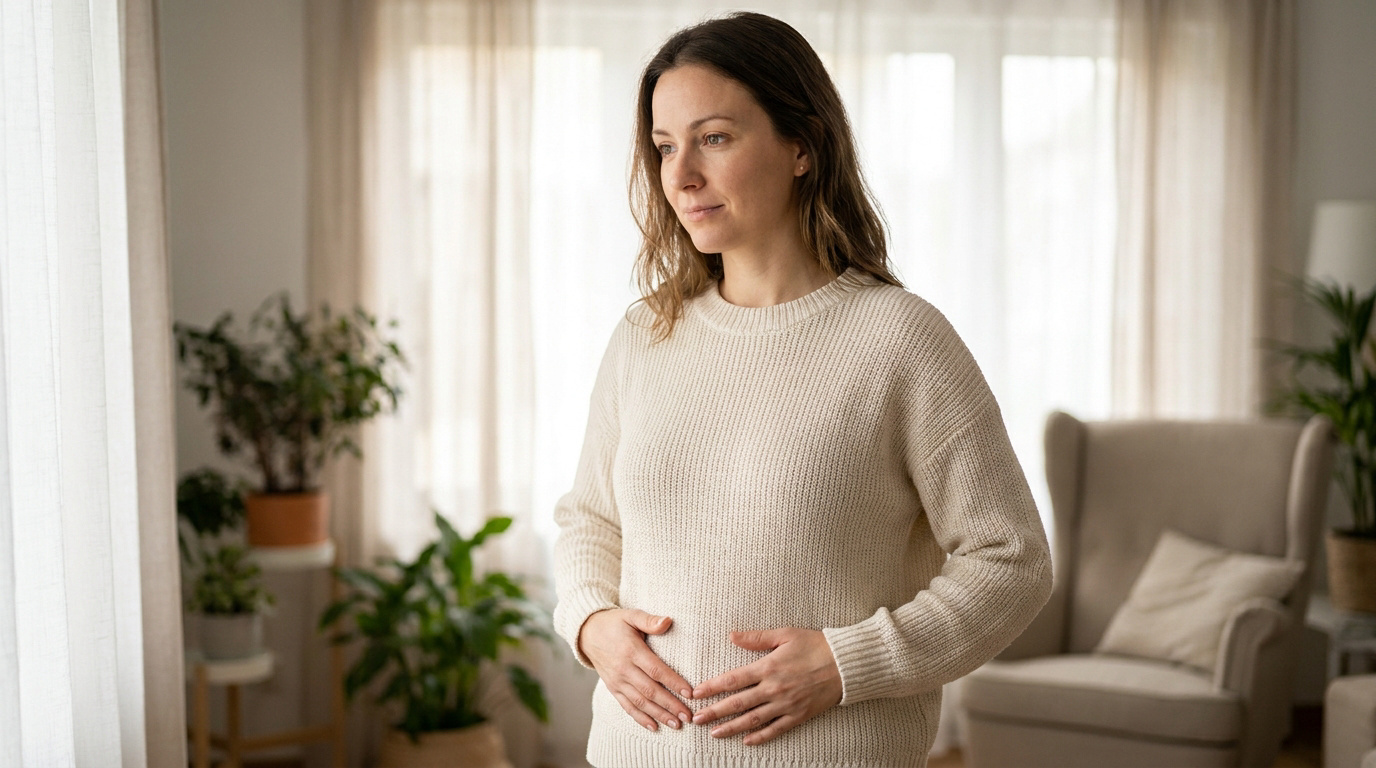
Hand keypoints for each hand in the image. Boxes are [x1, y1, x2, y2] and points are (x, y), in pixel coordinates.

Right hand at [578, 608, 694, 732]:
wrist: (587, 633)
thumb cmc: (614, 623)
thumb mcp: (631, 615)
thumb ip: (649, 620)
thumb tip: (668, 621)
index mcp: (631, 651)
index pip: (656, 670)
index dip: (673, 682)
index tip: (690, 693)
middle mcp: (623, 669)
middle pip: (650, 691)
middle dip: (670, 705)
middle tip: (688, 716)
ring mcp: (617, 681)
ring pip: (640, 702)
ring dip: (659, 715)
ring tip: (676, 724)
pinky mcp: (612, 688)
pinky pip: (627, 706)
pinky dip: (640, 718)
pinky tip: (654, 727)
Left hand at [690, 628, 841, 745]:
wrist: (846, 664)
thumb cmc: (816, 645)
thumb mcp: (785, 634)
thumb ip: (756, 638)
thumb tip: (731, 635)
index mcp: (768, 667)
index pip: (732, 680)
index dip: (712, 688)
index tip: (696, 693)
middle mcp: (774, 689)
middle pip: (737, 703)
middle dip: (714, 712)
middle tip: (696, 719)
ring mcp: (786, 704)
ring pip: (752, 720)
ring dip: (731, 727)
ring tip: (714, 733)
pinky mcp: (798, 715)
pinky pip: (775, 730)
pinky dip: (760, 737)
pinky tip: (746, 741)